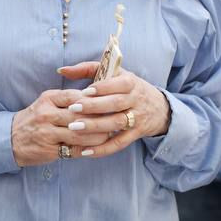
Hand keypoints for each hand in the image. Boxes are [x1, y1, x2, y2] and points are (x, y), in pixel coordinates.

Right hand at [10, 80, 116, 166]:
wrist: (11, 138)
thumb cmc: (36, 118)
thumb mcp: (48, 102)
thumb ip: (68, 98)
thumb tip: (96, 95)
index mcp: (49, 98)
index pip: (76, 96)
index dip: (95, 100)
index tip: (109, 102)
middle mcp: (47, 114)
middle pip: (80, 115)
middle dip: (100, 118)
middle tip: (115, 119)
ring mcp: (47, 132)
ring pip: (79, 133)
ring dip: (97, 135)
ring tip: (110, 134)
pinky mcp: (48, 149)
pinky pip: (73, 149)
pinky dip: (87, 149)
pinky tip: (97, 148)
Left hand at [52, 61, 170, 159]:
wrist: (159, 108)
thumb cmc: (128, 88)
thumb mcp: (114, 75)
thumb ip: (87, 69)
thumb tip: (61, 70)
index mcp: (130, 82)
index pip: (118, 84)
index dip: (102, 88)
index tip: (84, 91)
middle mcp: (136, 99)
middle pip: (116, 103)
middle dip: (94, 106)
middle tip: (73, 109)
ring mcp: (137, 118)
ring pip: (117, 123)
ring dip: (95, 127)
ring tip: (74, 128)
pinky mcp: (136, 134)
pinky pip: (120, 143)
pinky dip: (103, 148)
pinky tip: (86, 151)